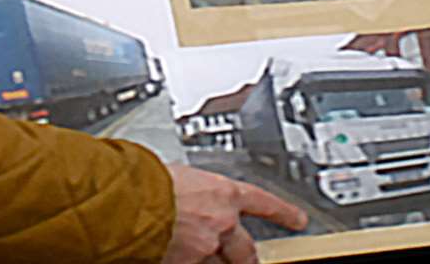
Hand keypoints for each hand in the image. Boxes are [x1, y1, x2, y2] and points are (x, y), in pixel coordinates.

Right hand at [161, 164, 306, 263]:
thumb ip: (194, 189)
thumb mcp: (180, 175)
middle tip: (252, 259)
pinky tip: (177, 258)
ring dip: (217, 262)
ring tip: (206, 258)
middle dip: (249, 257)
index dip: (284, 213)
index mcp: (223, 192)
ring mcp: (207, 247)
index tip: (298, 220)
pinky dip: (188, 263)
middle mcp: (222, 222)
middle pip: (247, 248)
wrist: (131, 199)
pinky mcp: (188, 263)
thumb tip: (186, 191)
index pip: (264, 203)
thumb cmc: (149, 180)